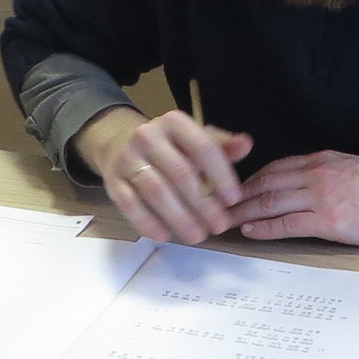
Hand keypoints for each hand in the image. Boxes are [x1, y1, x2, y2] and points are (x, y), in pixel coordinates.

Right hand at [74, 107, 250, 245]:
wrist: (118, 142)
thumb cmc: (168, 145)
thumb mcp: (194, 138)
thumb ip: (221, 145)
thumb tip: (246, 144)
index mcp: (174, 122)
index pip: (203, 147)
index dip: (221, 175)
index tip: (234, 199)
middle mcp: (148, 136)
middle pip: (180, 173)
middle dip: (203, 204)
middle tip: (219, 226)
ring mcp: (127, 158)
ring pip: (155, 190)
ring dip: (178, 217)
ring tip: (197, 236)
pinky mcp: (113, 181)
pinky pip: (129, 204)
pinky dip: (147, 222)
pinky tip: (165, 236)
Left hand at [231, 151, 358, 248]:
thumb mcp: (354, 168)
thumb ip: (327, 172)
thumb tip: (304, 183)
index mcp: (323, 160)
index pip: (275, 167)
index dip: (249, 179)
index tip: (231, 189)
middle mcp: (317, 173)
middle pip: (265, 182)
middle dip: (235, 195)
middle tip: (213, 205)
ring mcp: (321, 196)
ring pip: (269, 201)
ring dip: (242, 211)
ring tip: (221, 220)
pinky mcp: (329, 221)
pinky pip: (287, 223)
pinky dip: (264, 226)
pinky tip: (249, 230)